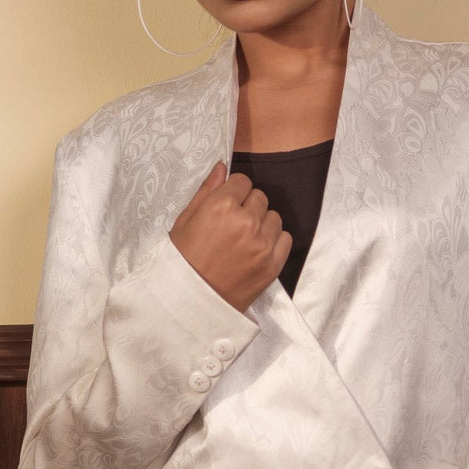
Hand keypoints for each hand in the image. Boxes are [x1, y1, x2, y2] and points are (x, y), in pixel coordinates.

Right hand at [169, 161, 291, 312]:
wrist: (190, 301)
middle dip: (247, 207)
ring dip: (262, 224)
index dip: (234, 192)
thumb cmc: (183, 260)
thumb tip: (222, 167)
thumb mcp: (185, 221)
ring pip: (274, 217)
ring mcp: (262, 243)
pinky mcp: (273, 264)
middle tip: (232, 226)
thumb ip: (206, 191)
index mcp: (221, 206)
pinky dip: (274, 241)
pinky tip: (256, 250)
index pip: (243, 181)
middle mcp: (246, 221)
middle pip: (260, 197)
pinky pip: (285, 238)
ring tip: (244, 240)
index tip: (227, 205)